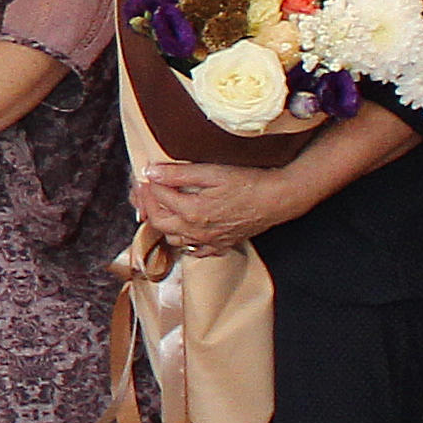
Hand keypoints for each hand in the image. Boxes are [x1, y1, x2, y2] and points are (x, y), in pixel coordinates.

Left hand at [134, 158, 296, 255]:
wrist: (277, 200)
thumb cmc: (248, 182)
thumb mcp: (212, 172)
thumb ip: (179, 174)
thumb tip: (151, 172)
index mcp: (192, 212)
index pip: (158, 199)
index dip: (149, 185)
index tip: (145, 175)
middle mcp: (197, 232)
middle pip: (160, 222)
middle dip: (149, 205)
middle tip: (145, 190)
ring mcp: (209, 242)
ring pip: (174, 239)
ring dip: (163, 223)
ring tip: (160, 206)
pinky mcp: (221, 245)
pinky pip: (195, 250)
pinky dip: (184, 241)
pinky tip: (184, 229)